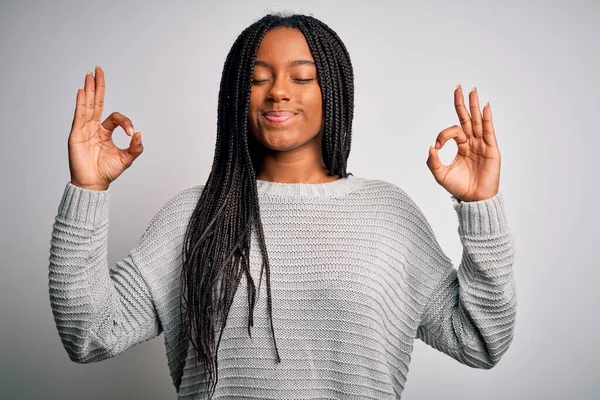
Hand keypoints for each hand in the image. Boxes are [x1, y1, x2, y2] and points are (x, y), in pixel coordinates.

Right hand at [68, 66, 142, 190]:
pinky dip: (81, 103)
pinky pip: (79, 115)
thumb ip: (136, 148)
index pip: (115, 117)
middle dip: (98, 86)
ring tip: (90, 75)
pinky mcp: (76, 134)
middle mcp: (93, 127)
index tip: (131, 134)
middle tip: (98, 70)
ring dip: (89, 90)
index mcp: (105, 132)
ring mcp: (84, 129)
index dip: (125, 123)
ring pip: (87, 105)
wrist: (94, 183)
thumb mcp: (126, 159)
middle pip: (96, 102)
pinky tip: (82, 91)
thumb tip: (139, 134)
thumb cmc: (107, 171)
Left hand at [426, 86, 500, 201]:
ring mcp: (483, 145)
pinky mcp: (491, 150)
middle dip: (462, 104)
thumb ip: (433, 162)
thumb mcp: (440, 175)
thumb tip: (430, 147)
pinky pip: (489, 131)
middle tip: (459, 88)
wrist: (474, 200)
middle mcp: (472, 143)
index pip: (453, 132)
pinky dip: (487, 119)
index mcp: (461, 147)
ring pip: (478, 122)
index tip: (438, 145)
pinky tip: (485, 107)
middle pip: (467, 119)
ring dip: (474, 106)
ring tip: (472, 91)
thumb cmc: (459, 188)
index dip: (443, 134)